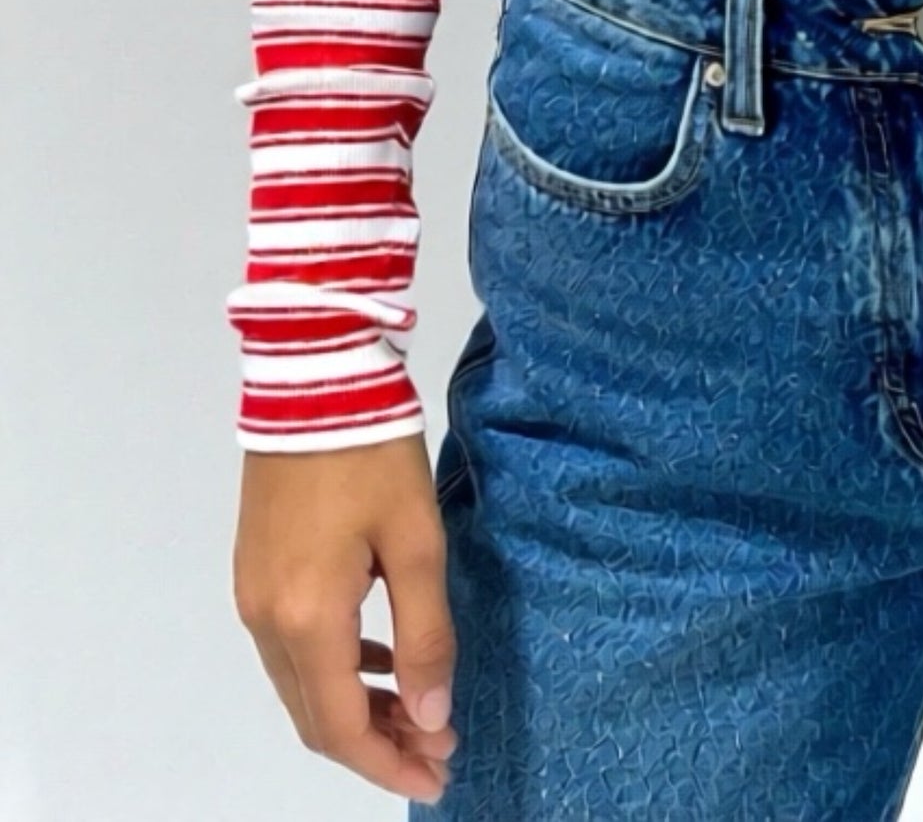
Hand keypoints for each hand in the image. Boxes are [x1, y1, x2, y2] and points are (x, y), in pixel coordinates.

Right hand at [234, 438, 458, 802]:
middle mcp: (266, 621)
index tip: (437, 775)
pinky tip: (379, 657)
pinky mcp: (255, 572)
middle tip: (436, 749)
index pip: (341, 727)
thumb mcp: (416, 541)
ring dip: (355, 710)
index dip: (388, 763)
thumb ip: (424, 633)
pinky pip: (292, 649)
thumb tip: (430, 714)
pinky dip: (334, 670)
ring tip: (417, 711)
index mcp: (306, 619)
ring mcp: (253, 597)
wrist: (313, 379)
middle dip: (375, 745)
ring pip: (301, 687)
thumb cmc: (374, 454)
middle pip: (315, 718)